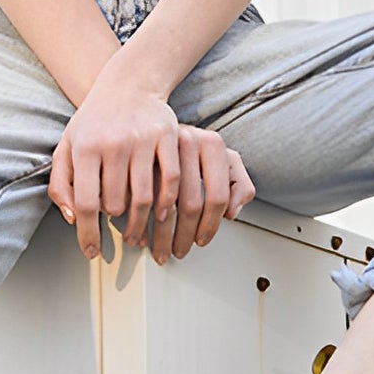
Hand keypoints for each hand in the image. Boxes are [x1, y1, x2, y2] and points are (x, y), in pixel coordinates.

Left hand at [48, 80, 255, 260]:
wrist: (128, 85)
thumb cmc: (94, 123)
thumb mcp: (67, 148)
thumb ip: (60, 184)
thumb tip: (72, 219)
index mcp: (85, 148)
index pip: (84, 202)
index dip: (87, 233)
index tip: (92, 253)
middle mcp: (113, 143)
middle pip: (115, 204)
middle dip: (115, 225)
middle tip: (120, 233)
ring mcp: (142, 139)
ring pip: (143, 198)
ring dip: (141, 223)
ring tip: (138, 232)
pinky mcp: (167, 136)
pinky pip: (170, 180)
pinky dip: (167, 203)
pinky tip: (162, 213)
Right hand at [147, 124, 256, 263]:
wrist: (150, 121)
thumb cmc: (189, 147)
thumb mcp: (219, 158)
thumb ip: (237, 182)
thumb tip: (232, 213)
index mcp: (212, 143)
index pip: (217, 196)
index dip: (211, 225)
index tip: (202, 240)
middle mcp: (187, 142)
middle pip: (190, 205)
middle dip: (185, 236)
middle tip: (180, 251)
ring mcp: (161, 150)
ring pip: (164, 207)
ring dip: (162, 237)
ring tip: (162, 251)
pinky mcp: (136, 160)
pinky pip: (140, 200)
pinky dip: (140, 225)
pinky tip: (142, 237)